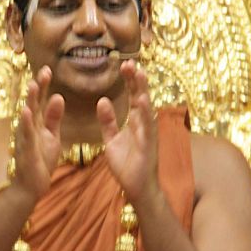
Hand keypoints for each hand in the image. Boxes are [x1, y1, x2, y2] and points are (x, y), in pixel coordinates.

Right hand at [11, 66, 64, 197]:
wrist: (31, 186)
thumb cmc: (40, 160)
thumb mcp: (51, 136)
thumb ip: (54, 117)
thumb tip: (58, 96)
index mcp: (37, 124)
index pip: (41, 100)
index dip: (44, 85)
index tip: (48, 69)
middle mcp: (29, 128)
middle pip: (34, 104)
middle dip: (38, 87)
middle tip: (44, 70)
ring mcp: (25, 139)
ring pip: (28, 116)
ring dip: (30, 100)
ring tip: (33, 85)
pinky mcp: (26, 151)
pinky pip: (26, 136)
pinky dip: (26, 123)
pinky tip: (26, 112)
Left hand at [97, 60, 158, 201]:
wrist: (136, 188)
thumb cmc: (127, 164)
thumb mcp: (111, 140)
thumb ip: (108, 121)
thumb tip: (102, 101)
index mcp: (136, 122)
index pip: (134, 96)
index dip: (130, 81)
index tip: (124, 64)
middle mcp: (144, 124)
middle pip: (141, 97)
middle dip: (136, 80)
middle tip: (129, 62)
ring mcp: (148, 134)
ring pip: (146, 108)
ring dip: (142, 91)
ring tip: (138, 73)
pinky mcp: (148, 145)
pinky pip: (146, 127)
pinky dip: (145, 113)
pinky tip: (142, 101)